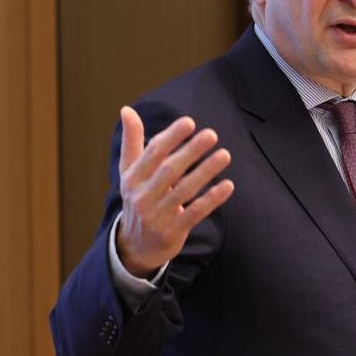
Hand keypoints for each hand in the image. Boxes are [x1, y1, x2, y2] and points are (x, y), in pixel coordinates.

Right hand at [115, 106, 234, 277]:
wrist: (135, 246)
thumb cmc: (137, 198)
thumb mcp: (129, 172)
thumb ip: (132, 141)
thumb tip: (127, 109)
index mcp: (132, 178)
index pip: (153, 153)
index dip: (171, 137)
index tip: (190, 122)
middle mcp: (143, 196)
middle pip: (169, 170)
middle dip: (191, 151)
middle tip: (212, 134)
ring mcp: (158, 215)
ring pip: (185, 190)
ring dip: (206, 172)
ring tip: (225, 155)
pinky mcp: (173, 231)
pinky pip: (195, 213)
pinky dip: (212, 199)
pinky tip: (228, 185)